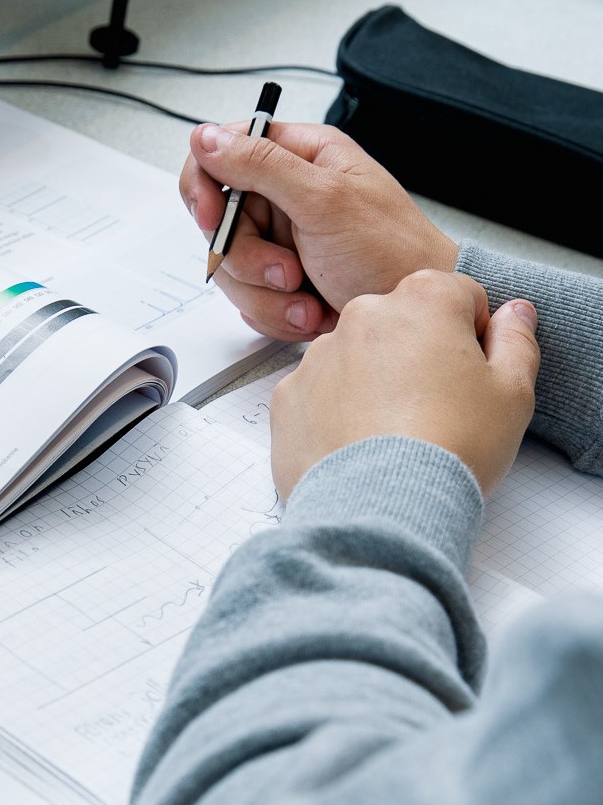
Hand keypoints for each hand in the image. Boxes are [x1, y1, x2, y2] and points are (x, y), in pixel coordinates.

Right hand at [180, 121, 458, 340]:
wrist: (413, 308)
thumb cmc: (392, 250)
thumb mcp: (326, 199)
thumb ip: (262, 165)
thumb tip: (207, 138)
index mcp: (298, 156)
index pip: (220, 154)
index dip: (205, 187)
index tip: (211, 220)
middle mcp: (285, 195)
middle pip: (219, 222)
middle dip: (249, 259)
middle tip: (287, 272)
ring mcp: (281, 240)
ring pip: (231, 268)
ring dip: (267, 294)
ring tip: (309, 299)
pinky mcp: (281, 280)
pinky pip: (249, 298)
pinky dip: (277, 313)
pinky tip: (312, 311)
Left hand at [270, 270, 539, 498]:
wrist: (382, 508)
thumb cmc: (450, 450)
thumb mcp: (512, 394)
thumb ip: (516, 341)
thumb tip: (513, 314)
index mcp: (422, 300)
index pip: (458, 296)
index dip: (472, 336)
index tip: (471, 374)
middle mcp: (362, 315)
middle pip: (401, 323)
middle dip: (418, 355)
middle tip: (434, 411)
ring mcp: (318, 355)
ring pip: (355, 358)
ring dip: (373, 382)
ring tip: (392, 435)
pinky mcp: (287, 396)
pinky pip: (318, 394)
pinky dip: (334, 413)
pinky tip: (357, 446)